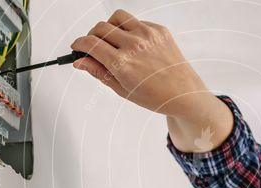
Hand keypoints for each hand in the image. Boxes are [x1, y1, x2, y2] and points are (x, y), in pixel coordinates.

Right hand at [70, 9, 213, 119]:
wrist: (184, 94)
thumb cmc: (155, 96)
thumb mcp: (122, 89)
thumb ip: (99, 72)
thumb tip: (79, 61)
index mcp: (122, 63)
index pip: (90, 43)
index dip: (78, 44)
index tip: (77, 47)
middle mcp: (134, 45)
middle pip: (100, 28)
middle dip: (92, 36)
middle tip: (93, 47)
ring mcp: (148, 35)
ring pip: (117, 18)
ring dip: (109, 27)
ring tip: (112, 41)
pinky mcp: (159, 30)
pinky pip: (136, 22)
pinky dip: (130, 30)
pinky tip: (134, 45)